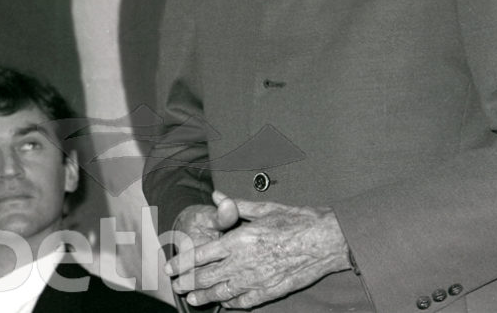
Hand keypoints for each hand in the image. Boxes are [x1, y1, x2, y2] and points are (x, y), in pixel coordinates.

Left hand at [166, 191, 351, 308]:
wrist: (326, 241)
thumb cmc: (297, 220)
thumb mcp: (265, 208)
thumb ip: (237, 205)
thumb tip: (217, 195)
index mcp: (240, 240)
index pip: (202, 255)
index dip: (182, 264)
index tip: (170, 269)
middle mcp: (244, 262)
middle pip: (207, 277)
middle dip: (188, 283)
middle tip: (176, 287)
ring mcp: (257, 279)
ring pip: (223, 292)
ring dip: (205, 296)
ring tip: (193, 299)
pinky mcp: (270, 291)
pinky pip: (244, 301)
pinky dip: (231, 302)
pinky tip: (225, 301)